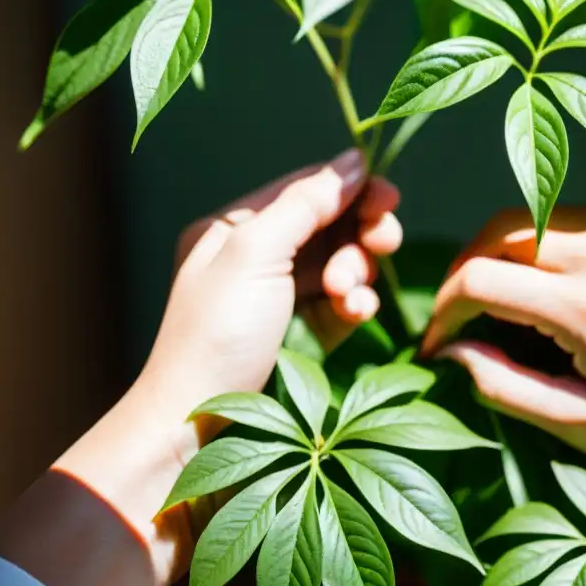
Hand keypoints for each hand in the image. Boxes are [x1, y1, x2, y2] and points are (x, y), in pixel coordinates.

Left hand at [140, 147, 401, 450]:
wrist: (197, 425)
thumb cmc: (216, 333)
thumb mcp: (254, 254)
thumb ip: (305, 203)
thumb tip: (353, 160)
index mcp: (236, 227)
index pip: (305, 189)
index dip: (350, 187)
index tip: (388, 197)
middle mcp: (260, 256)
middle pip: (331, 224)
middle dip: (360, 231)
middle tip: (384, 241)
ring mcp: (284, 296)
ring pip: (343, 262)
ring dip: (358, 270)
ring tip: (347, 294)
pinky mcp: (305, 333)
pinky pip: (344, 303)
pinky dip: (357, 303)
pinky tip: (356, 314)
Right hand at [423, 205, 585, 475]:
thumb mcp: (579, 424)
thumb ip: (503, 385)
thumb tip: (451, 354)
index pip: (478, 279)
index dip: (442, 312)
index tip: (437, 345)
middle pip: (496, 232)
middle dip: (462, 272)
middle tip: (456, 319)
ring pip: (530, 218)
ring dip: (498, 254)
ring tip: (495, 305)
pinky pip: (569, 219)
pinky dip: (541, 245)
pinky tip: (546, 288)